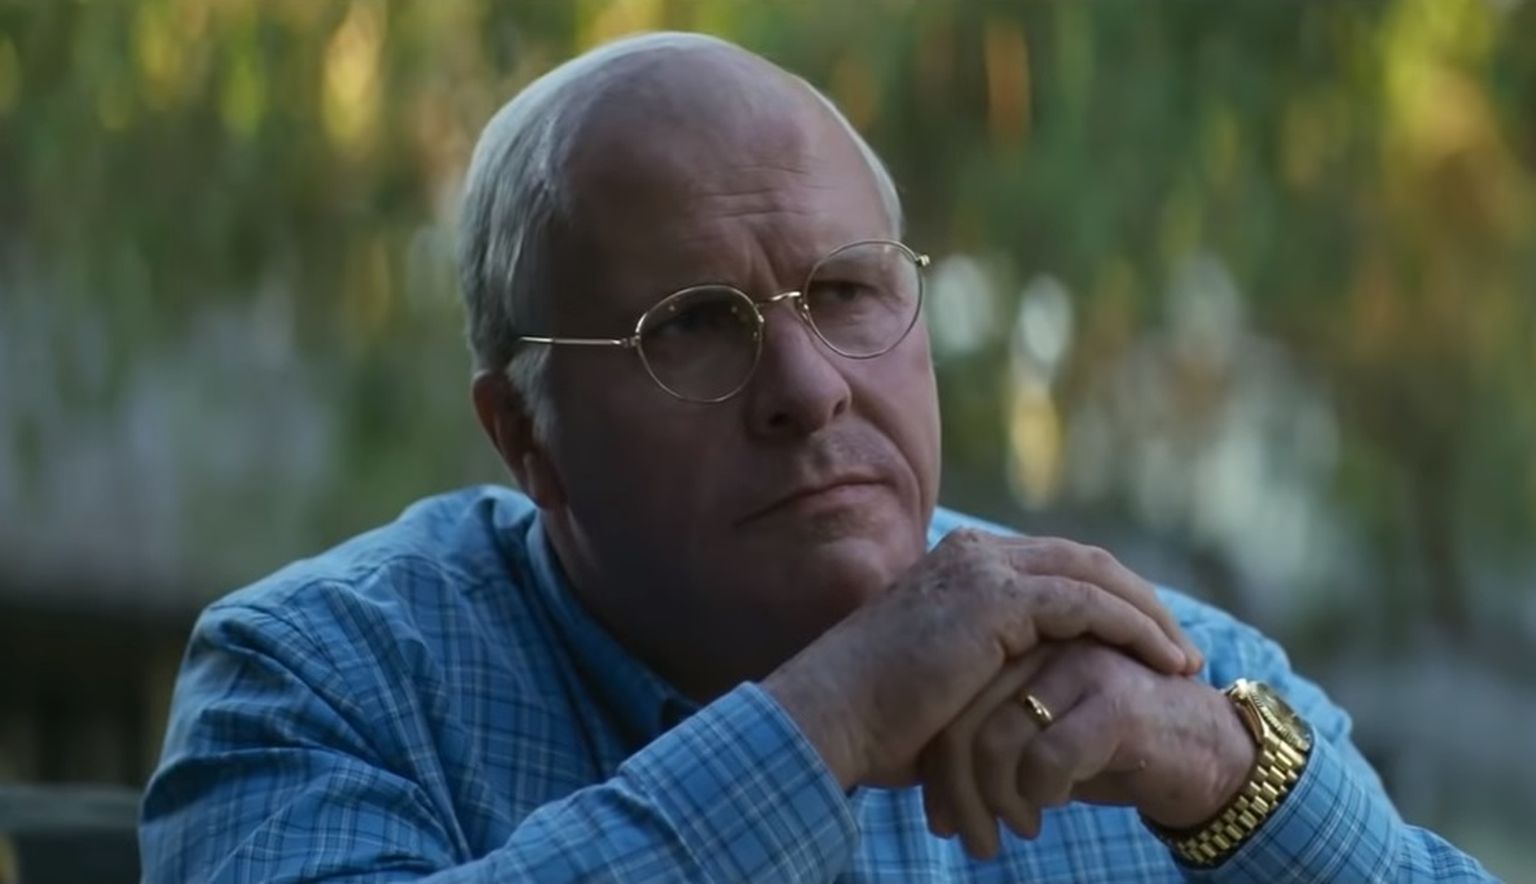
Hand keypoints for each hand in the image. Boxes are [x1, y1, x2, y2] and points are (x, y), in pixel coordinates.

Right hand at [762, 530, 1204, 790]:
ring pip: (1096, 576)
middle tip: (1180, 647)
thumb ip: (985, 664)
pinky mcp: (998, 599)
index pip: (1054, 566)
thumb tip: (1021, 693)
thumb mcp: (942, 676)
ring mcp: (985, 569)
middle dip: (1140, 601)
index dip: (1107, 598)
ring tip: (1184, 661)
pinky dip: (1134, 629)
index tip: (1145, 640)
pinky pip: (1089, 605)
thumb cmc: (876, 717)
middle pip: (1084, 560)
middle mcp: (975, 553)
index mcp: (960, 563)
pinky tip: (1162, 661)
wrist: (833, 716)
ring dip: (1150, 616)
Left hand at [919, 640, 1254, 859]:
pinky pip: (1049, 755)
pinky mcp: (1116, 700)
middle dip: (957, 790)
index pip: (948, 699)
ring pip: (997, 738)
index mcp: (1015, 637)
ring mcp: (1080, 663)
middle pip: (963, 717)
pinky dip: (1040, 792)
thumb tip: (926, 782)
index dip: (937, 766)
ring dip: (996, 801)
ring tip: (1012, 832)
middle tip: (962, 837)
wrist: (1201, 755)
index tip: (939, 819)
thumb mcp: (1033, 736)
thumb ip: (984, 733)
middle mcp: (1042, 641)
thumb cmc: (1104, 748)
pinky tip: (1051, 806)